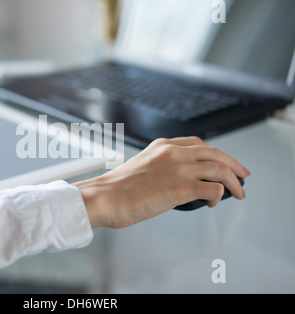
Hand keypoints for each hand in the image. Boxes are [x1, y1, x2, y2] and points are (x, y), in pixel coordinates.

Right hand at [74, 136, 250, 227]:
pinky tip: (213, 203)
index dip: (217, 153)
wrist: (104, 197)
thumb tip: (177, 180)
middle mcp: (173, 153)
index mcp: (162, 146)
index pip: (199, 144)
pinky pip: (213, 189)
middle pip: (216, 153)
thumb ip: (161, 167)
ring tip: (238, 192)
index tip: (224, 162)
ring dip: (234, 182)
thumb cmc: (116, 188)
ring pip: (220, 169)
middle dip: (234, 165)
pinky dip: (219, 196)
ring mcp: (179, 169)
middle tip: (242, 175)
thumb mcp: (141, 167)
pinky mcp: (181, 187)